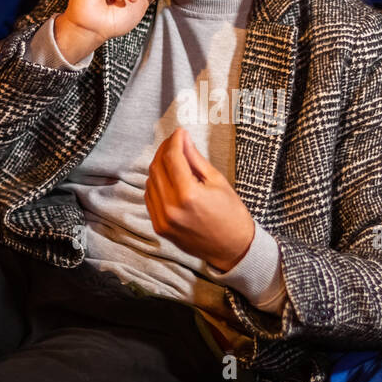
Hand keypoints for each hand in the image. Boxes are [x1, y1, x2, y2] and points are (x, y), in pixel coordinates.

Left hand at [144, 126, 255, 271]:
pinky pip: (150, 197)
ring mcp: (162, 219)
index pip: (172, 158)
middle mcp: (170, 208)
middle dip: (165, 150)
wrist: (232, 249)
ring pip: (150, 181)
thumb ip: (196, 159)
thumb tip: (184, 140)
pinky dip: (156, 183)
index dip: (175, 140)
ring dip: (159, 166)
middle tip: (176, 142)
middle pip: (157, 167)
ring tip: (174, 159)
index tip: (180, 132)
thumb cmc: (231, 215)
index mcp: (188, 195)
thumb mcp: (217, 182)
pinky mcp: (159, 227)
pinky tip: (169, 178)